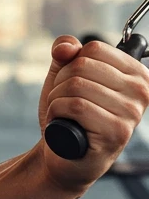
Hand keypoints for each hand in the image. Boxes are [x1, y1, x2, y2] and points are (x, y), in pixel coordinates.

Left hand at [38, 35, 148, 189]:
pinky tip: (66, 126)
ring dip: (57, 100)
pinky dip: (57, 113)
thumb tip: (66, 47)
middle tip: (67, 103)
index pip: (94, 48)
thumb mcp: (64, 74)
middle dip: (61, 84)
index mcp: (136, 74)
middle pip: (82, 66)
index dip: (72, 63)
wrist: (61, 151)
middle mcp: (141, 92)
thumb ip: (66, 51)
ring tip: (66, 115)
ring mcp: (131, 113)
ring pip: (76, 85)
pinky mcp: (116, 132)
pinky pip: (74, 106)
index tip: (76, 83)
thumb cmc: (68, 113)